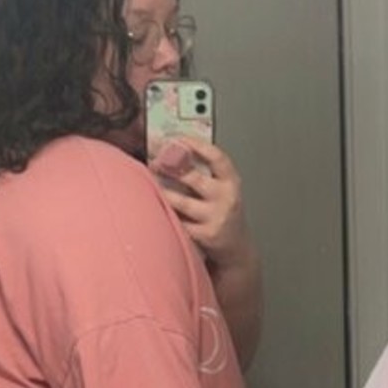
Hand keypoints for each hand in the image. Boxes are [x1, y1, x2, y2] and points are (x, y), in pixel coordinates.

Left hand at [149, 138, 249, 271]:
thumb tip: (174, 152)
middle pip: (194, 178)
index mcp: (231, 182)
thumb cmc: (223, 213)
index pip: (216, 158)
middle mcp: (226, 198)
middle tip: (155, 161)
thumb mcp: (223, 189)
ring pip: (182, 201)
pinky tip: (157, 207)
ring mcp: (215, 218)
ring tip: (150, 182)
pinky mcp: (204, 235)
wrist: (236, 248)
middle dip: (171, 168)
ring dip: (163, 191)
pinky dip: (166, 213)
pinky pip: (179, 221)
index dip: (196, 146)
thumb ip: (205, 173)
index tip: (178, 139)